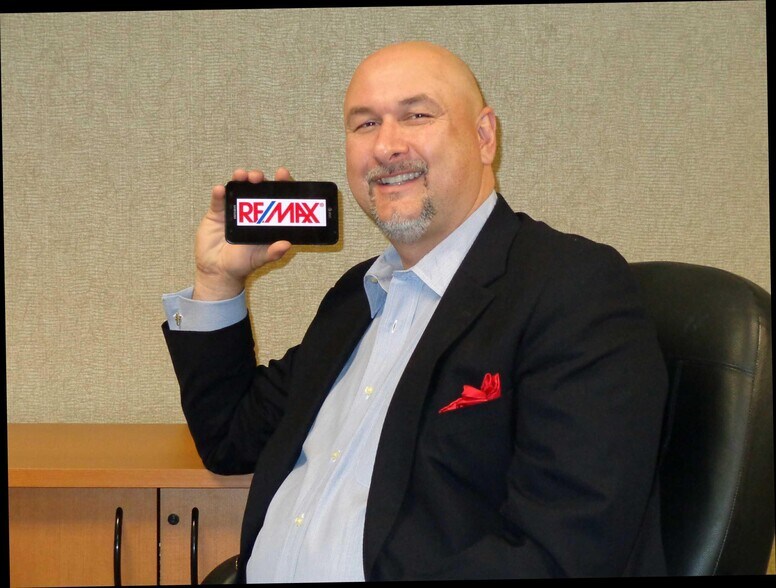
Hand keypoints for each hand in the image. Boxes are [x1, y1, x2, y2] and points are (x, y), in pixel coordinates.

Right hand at [193, 167, 292, 300]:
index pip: (276, 197)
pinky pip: (218, 200)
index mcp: (265, 218)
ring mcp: (233, 209)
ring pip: (237, 188)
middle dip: (258, 178)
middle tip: (259, 177)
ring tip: (241, 176)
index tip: (282, 175)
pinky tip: (220, 190)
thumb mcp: (260, 258)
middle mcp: (250, 210)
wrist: (218, 271)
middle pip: (256, 188)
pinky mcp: (216, 213)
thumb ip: (273, 253)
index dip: (280, 184)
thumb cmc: (242, 263)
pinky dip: (218, 193)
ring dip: (240, 178)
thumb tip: (287, 245)